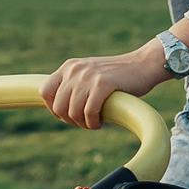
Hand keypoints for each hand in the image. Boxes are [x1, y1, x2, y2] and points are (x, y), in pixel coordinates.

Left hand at [40, 45, 166, 129]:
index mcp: (69, 67)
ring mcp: (89, 75)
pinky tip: (101, 122)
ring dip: (83, 124)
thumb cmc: (117, 76)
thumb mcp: (89, 75)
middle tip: (85, 122)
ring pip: (73, 112)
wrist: (144, 64)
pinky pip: (90, 112)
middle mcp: (75, 69)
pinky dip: (93, 123)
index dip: (53, 109)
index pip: (45, 92)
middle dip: (70, 120)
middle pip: (58, 106)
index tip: (68, 115)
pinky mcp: (103, 83)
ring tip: (95, 122)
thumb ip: (74, 86)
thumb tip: (58, 110)